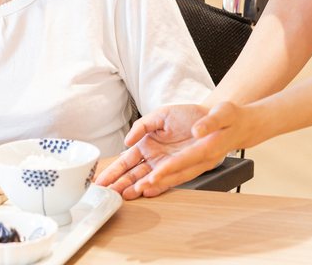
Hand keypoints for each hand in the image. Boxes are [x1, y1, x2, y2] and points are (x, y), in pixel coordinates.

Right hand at [96, 104, 221, 198]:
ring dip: (135, 188)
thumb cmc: (186, 115)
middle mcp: (154, 158)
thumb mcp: (160, 115)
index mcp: (146, 144)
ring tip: (123, 195)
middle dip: (119, 184)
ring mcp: (167, 165)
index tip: (100, 181)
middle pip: (132, 174)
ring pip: (147, 180)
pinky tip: (147, 192)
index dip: (113, 171)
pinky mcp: (181, 170)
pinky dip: (158, 187)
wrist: (211, 118)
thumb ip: (142, 126)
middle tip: (106, 194)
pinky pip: (168, 181)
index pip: (125, 161)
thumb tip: (127, 140)